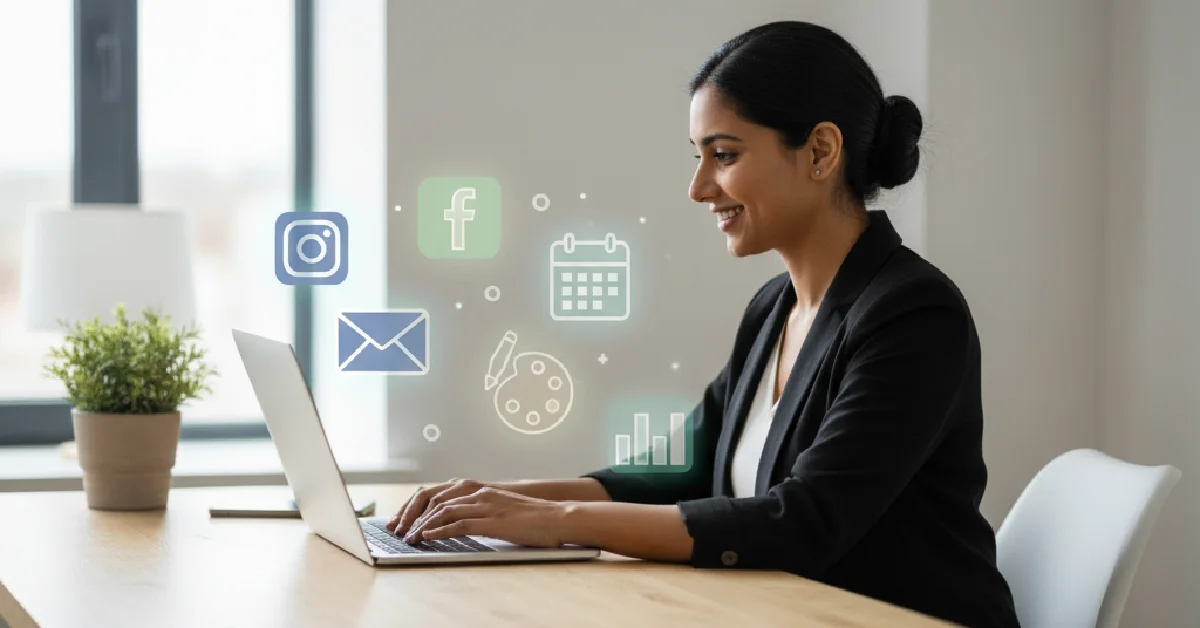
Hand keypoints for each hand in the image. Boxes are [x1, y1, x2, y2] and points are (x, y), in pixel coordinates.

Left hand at [402, 486, 568, 547]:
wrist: (555, 516)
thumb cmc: (530, 516)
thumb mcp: (500, 508)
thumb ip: (480, 510)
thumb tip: (459, 521)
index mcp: (478, 489)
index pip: (438, 493)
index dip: (416, 506)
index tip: (402, 519)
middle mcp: (478, 493)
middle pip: (434, 500)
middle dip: (412, 515)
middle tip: (398, 529)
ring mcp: (485, 505)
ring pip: (443, 512)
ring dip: (422, 526)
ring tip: (410, 538)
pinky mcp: (492, 521)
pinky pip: (459, 524)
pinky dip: (440, 531)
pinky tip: (428, 537)